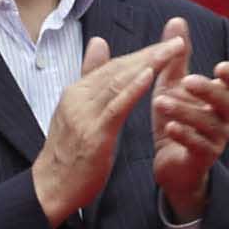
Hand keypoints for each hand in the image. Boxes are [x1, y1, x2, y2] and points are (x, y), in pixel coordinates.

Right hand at [30, 25, 183, 223]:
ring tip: (171, 52)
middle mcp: (78, 98)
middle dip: (150, 54)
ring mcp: (84, 115)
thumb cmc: (68, 152)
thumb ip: (88, 77)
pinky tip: (149, 75)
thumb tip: (99, 42)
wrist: (51, 187)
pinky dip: (132, 89)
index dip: (141, 53)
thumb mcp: (76, 110)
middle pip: (118, 70)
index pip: (112, 66)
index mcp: (76, 92)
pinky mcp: (94, 134)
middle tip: (177, 41)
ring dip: (148, 64)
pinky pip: (116, 107)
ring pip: (119, 83)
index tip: (167, 44)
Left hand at [144, 41, 228, 222]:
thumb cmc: (176, 118)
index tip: (219, 66)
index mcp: (220, 98)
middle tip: (186, 80)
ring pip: (208, 124)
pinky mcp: (203, 158)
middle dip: (207, 90)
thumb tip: (178, 20)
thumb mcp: (173, 84)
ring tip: (159, 102)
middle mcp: (224, 118)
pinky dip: (184, 136)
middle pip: (226, 102)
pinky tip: (169, 127)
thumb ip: (177, 56)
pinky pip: (199, 146)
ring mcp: (216, 140)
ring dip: (184, 111)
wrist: (171, 164)